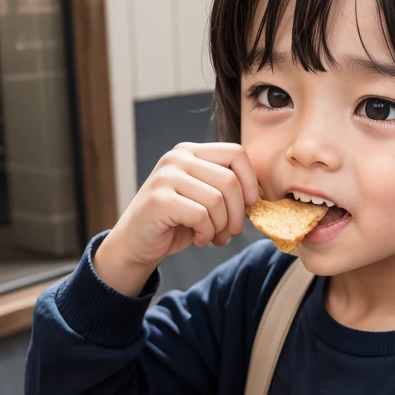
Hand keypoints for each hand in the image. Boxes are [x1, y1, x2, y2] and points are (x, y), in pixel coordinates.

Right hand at [94, 142, 258, 295]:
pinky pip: (201, 216)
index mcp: (192, 152)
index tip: (251, 205)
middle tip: (230, 232)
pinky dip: (206, 233)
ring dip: (221, 226)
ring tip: (212, 236)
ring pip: (217, 200)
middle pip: (230, 180)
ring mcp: (166, 177)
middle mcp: (178, 158)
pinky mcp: (159, 200)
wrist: (136, 243)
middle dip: (238, 213)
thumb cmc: (175, 222)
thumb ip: (226, 190)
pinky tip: (199, 239)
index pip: (236, 153)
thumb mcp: (204, 199)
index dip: (251, 181)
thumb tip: (259, 197)